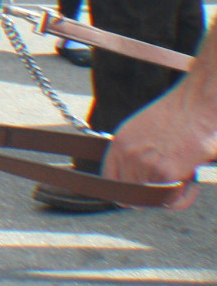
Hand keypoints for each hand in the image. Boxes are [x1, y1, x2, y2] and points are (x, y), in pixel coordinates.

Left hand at [103, 88, 212, 205]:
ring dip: (170, 194)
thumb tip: (133, 177)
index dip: (125, 192)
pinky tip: (193, 182)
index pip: (110, 180)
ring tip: (184, 176)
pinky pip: (172, 202)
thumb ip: (133, 153)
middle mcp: (127, 155)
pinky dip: (185, 197)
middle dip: (151, 196)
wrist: (196, 105)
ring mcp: (145, 165)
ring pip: (153, 200)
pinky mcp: (166, 173)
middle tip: (168, 186)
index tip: (137, 196)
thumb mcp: (141, 131)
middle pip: (131, 196)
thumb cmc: (177, 116)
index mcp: (119, 144)